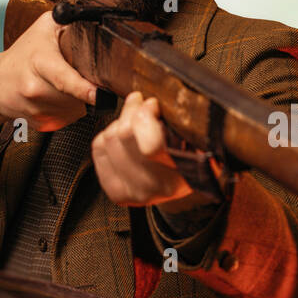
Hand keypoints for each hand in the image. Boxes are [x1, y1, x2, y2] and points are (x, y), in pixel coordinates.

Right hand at [0, 10, 98, 132]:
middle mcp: (35, 88)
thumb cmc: (24, 53)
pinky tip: (56, 97)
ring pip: (76, 108)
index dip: (83, 89)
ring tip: (62, 84)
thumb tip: (96, 15)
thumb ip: (68, 19)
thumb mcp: (43, 28)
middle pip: (76, 95)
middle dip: (86, 87)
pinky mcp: (42, 123)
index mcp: (39, 62)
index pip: (63, 78)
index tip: (100, 96)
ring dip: (79, 98)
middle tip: (79, 74)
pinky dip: (69, 108)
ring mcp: (37, 109)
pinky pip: (69, 118)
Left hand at [91, 91, 198, 211]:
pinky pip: (98, 147)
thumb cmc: (194, 157)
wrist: (183, 186)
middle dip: (133, 111)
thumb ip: (180, 124)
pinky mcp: (114, 190)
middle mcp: (152, 188)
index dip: (146, 115)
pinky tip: (126, 140)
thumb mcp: (198, 139)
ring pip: (109, 137)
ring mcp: (130, 192)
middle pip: (124, 134)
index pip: (150, 145)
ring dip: (121, 123)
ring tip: (137, 125)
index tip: (153, 105)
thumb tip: (149, 104)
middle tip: (145, 106)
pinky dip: (110, 135)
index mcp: (179, 175)